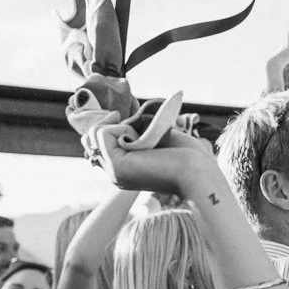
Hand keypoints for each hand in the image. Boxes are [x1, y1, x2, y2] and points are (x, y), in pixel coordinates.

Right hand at [96, 119, 218, 197]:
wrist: (199, 173)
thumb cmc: (187, 157)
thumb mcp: (156, 139)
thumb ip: (135, 131)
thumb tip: (117, 115)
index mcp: (123, 170)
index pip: (97, 143)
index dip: (107, 125)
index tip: (126, 118)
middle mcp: (114, 173)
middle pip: (90, 138)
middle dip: (108, 123)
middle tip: (135, 125)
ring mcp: (113, 172)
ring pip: (93, 134)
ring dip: (118, 124)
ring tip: (141, 134)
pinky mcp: (116, 166)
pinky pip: (103, 133)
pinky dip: (121, 126)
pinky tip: (141, 137)